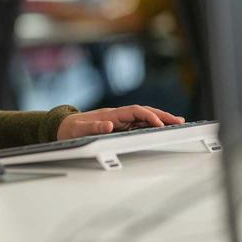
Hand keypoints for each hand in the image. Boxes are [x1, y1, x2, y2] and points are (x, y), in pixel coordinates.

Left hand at [57, 105, 184, 139]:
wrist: (62, 127)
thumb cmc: (70, 128)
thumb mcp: (78, 130)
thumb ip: (92, 127)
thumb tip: (108, 125)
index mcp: (110, 114)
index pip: (134, 112)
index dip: (148, 116)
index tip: (160, 123)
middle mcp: (117, 115)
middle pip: (143, 112)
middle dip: (161, 115)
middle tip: (179, 121)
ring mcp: (120, 120)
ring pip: (144, 118)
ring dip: (160, 119)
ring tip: (177, 123)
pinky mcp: (120, 126)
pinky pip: (139, 124)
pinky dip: (152, 125)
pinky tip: (162, 128)